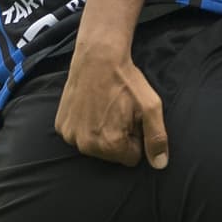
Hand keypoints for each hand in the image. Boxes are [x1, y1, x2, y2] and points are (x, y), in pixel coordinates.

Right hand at [55, 38, 167, 167]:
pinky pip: (79, 135)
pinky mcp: (61, 126)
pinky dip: (86, 125)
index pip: (131, 158)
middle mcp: (86, 145)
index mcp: (110, 145)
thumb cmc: (126, 81)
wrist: (98, 57)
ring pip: (95, 146)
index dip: (136, 138)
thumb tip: (160, 164)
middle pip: (112, 154)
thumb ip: (157, 138)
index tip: (131, 119)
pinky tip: (91, 107)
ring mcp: (70, 136)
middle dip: (118, 137)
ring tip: (104, 108)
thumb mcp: (150, 106)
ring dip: (101, 132)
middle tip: (118, 111)